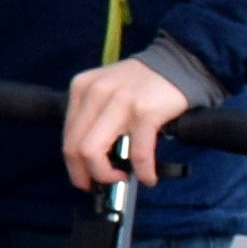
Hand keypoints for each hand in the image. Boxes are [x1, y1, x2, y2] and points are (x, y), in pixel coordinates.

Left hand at [60, 57, 193, 189]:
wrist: (179, 63)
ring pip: (93, 153)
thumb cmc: (142, 84)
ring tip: (122, 179)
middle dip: (85, 175)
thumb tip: (89, 160)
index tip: (85, 178)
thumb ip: (94, 119)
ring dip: (107, 175)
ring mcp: (120, 101)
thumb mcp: (107, 91)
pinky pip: (137, 153)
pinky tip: (148, 176)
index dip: (74, 165)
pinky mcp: (145, 111)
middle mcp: (96, 92)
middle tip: (101, 184)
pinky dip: (143, 172)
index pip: (67, 136)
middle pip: (74, 148)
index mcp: (82, 88)